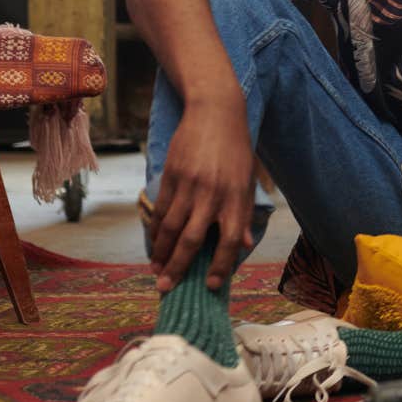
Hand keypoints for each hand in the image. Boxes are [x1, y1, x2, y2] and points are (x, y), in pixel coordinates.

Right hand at [148, 96, 256, 293]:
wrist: (215, 113)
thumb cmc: (236, 150)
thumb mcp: (247, 181)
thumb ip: (243, 214)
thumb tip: (243, 245)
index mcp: (236, 198)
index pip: (229, 241)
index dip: (222, 266)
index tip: (211, 285)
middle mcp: (212, 195)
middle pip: (193, 240)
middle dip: (178, 268)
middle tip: (166, 289)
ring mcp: (189, 185)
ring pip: (171, 227)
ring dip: (161, 253)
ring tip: (155, 271)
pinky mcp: (171, 175)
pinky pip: (161, 209)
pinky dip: (156, 229)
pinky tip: (154, 244)